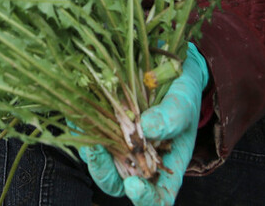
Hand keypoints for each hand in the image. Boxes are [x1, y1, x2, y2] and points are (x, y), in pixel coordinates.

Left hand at [78, 44, 208, 205]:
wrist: (172, 71)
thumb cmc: (184, 93)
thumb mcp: (183, 103)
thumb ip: (170, 118)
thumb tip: (148, 129)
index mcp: (167, 165)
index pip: (158, 197)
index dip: (146, 199)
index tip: (134, 186)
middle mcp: (141, 161)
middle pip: (118, 183)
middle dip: (105, 172)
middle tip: (97, 151)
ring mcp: (121, 145)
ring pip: (101, 160)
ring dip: (91, 150)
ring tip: (87, 128)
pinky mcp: (107, 128)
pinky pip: (91, 136)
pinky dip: (84, 129)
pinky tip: (79, 115)